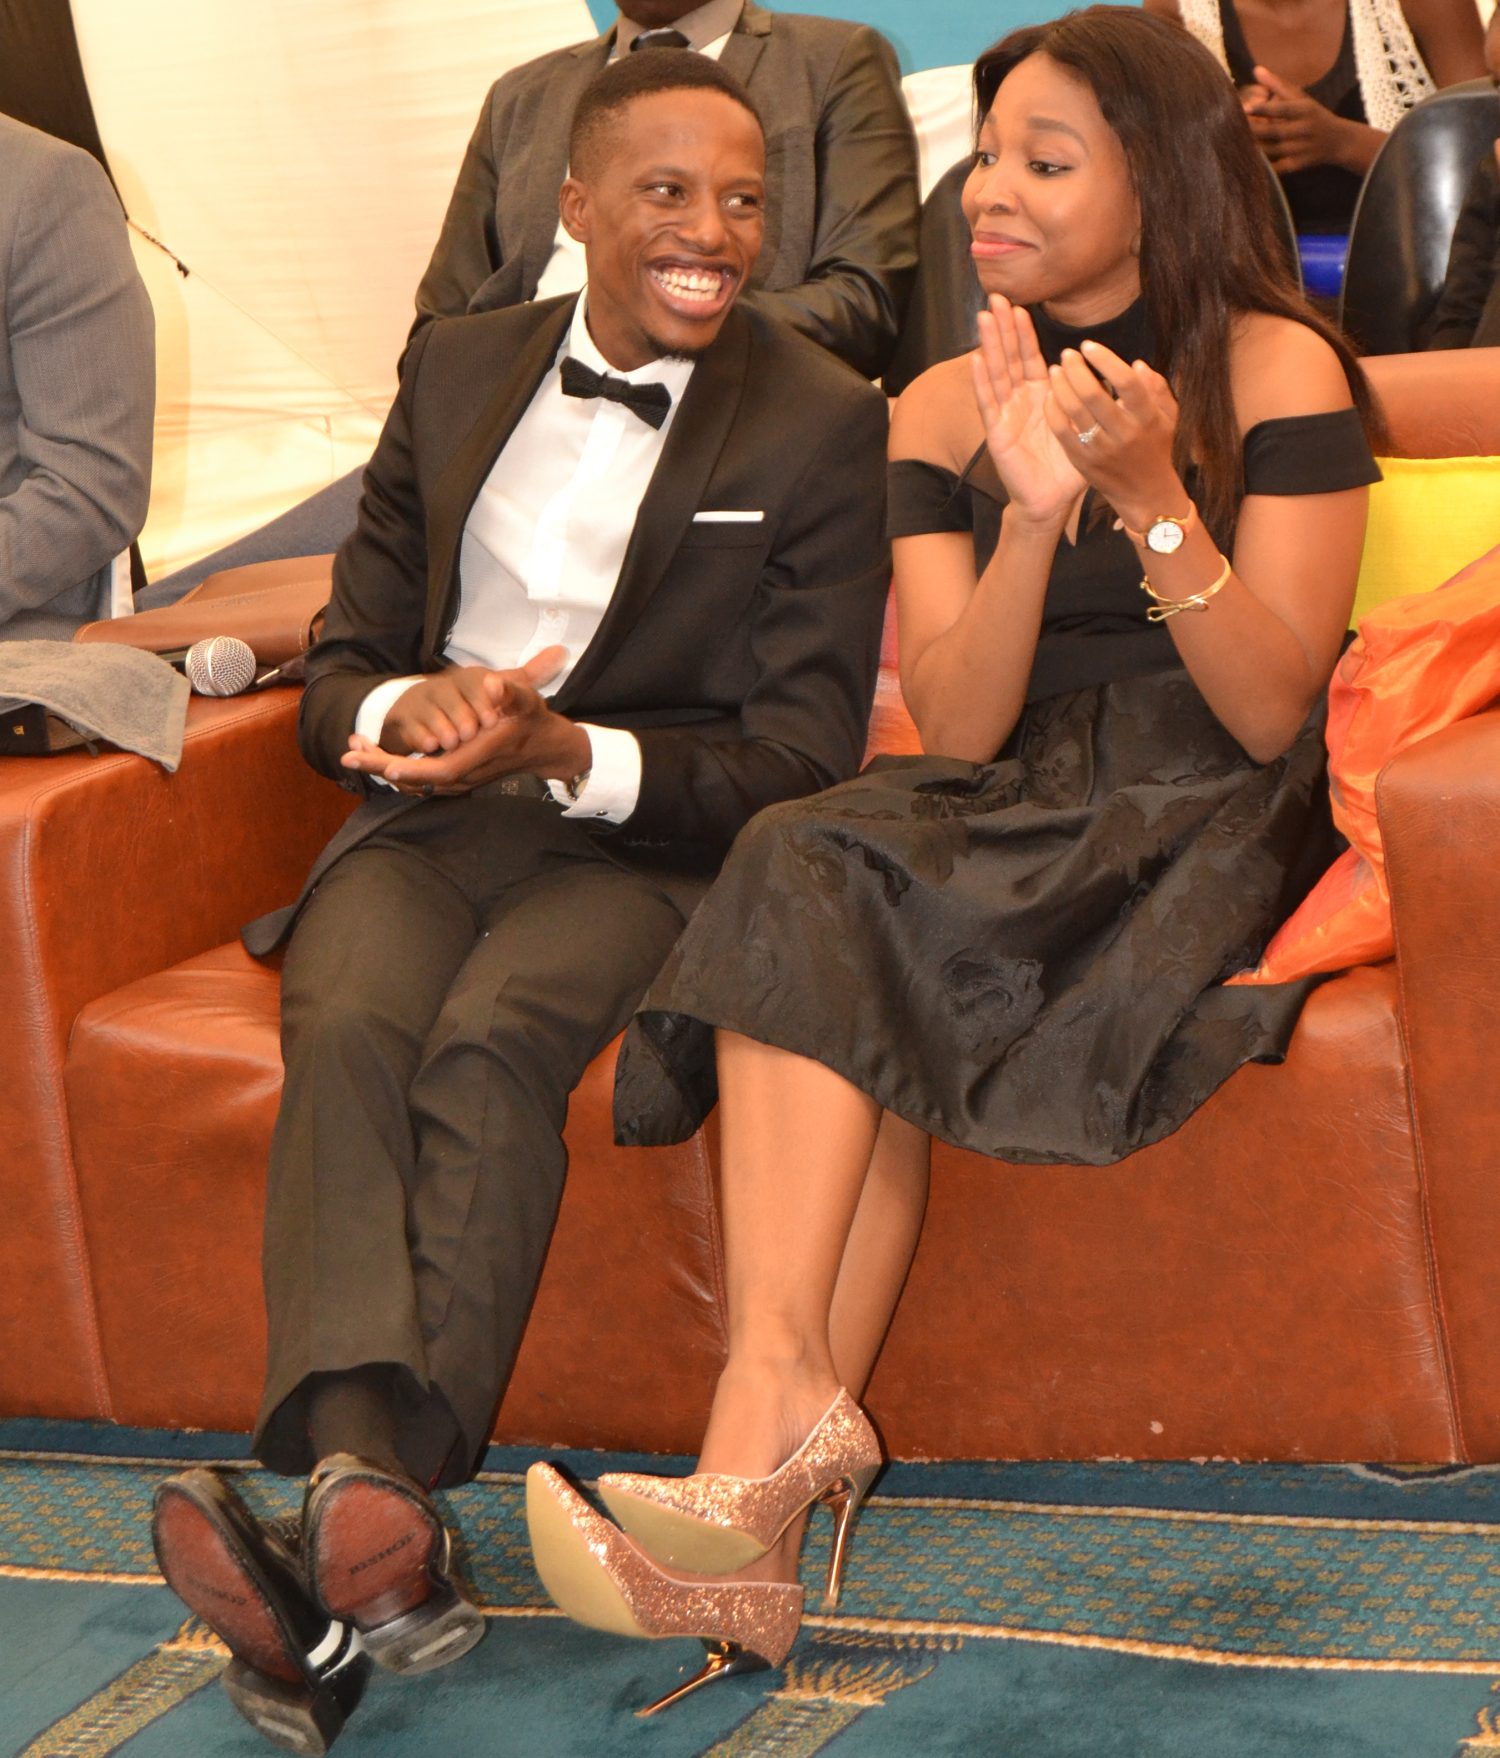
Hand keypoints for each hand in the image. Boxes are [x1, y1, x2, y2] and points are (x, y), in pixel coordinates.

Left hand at [341, 647, 589, 795]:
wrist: (545, 747)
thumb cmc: (532, 720)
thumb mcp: (527, 700)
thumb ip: (510, 692)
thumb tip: (493, 686)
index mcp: (477, 758)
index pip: (439, 772)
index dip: (413, 769)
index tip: (386, 764)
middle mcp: (465, 775)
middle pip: (417, 780)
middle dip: (382, 766)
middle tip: (348, 753)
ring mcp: (458, 779)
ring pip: (415, 780)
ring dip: (383, 764)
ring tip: (355, 747)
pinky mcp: (454, 776)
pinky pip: (419, 777)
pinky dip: (395, 766)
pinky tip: (376, 750)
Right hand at [970, 295, 1084, 530]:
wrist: (1051, 501)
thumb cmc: (1067, 467)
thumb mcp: (1086, 425)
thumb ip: (1097, 398)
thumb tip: (1123, 372)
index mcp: (1040, 396)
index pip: (1029, 357)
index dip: (1024, 333)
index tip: (1020, 306)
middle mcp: (1019, 401)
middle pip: (1009, 357)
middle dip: (1002, 328)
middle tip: (996, 298)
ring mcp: (1005, 414)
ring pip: (996, 372)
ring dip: (990, 344)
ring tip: (984, 317)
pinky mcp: (997, 432)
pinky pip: (988, 403)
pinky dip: (982, 381)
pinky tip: (977, 359)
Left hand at [1042, 339, 1182, 531]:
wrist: (1145, 493)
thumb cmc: (1155, 448)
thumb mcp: (1167, 417)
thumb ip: (1156, 387)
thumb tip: (1136, 364)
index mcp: (1147, 418)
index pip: (1127, 383)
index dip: (1105, 360)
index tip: (1089, 345)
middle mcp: (1124, 434)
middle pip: (1094, 396)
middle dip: (1076, 370)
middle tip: (1067, 354)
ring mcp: (1101, 450)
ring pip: (1075, 413)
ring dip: (1061, 387)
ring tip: (1055, 370)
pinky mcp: (1083, 462)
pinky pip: (1062, 433)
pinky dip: (1054, 412)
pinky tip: (1051, 395)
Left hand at [1242, 65, 1349, 173]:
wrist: (1338, 141)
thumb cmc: (1313, 115)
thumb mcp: (1300, 97)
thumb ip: (1277, 85)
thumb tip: (1256, 69)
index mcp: (1304, 109)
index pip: (1282, 109)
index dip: (1263, 109)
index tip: (1245, 108)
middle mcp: (1304, 129)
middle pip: (1275, 131)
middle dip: (1254, 130)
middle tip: (1231, 128)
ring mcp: (1301, 149)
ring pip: (1273, 151)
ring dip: (1254, 149)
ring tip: (1233, 145)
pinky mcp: (1298, 165)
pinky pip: (1278, 168)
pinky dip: (1264, 167)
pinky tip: (1248, 164)